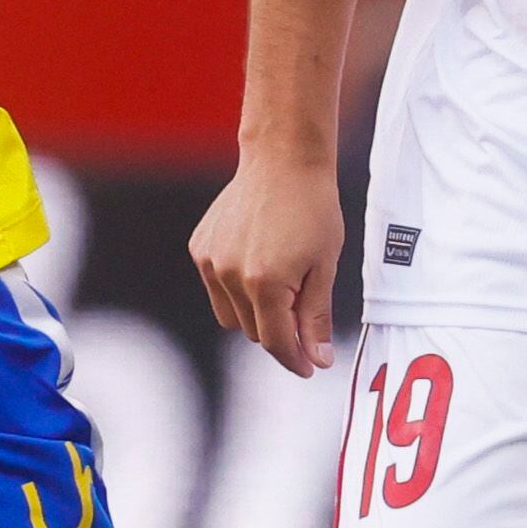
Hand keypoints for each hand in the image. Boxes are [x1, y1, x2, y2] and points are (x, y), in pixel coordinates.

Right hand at [193, 148, 346, 375]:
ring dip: (255, 314)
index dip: (295, 360)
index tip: (310, 367)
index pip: (275, 342)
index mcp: (265, 282)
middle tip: (304, 315)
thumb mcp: (325, 266)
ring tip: (282, 284)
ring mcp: (211, 261)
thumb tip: (317, 359)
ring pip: (231, 316)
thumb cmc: (313, 209)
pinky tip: (259, 261)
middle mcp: (231, 275)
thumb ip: (315, 317)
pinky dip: (237, 288)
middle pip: (253, 332)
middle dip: (279, 333)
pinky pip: (218, 287)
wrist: (283, 160)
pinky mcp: (201, 248)